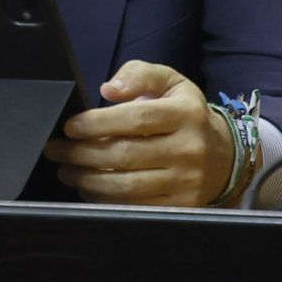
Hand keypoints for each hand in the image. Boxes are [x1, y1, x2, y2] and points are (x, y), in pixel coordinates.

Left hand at [41, 60, 237, 206]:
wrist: (224, 156)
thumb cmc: (186, 115)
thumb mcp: (170, 83)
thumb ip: (140, 75)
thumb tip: (108, 89)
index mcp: (185, 114)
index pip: (137, 118)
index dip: (98, 123)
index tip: (71, 126)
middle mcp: (189, 149)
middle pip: (125, 155)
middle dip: (81, 154)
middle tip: (57, 150)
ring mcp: (186, 181)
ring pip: (126, 186)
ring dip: (87, 179)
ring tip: (67, 170)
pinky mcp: (180, 206)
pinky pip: (134, 206)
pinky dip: (104, 199)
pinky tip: (89, 188)